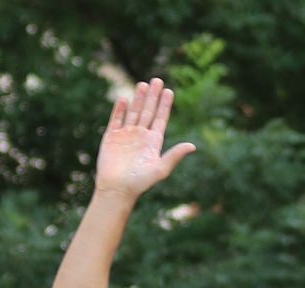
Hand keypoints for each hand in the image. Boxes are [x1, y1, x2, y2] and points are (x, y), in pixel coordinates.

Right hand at [95, 77, 194, 200]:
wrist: (117, 190)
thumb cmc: (139, 183)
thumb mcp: (160, 169)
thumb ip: (175, 156)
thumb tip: (193, 146)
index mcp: (153, 143)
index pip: (160, 119)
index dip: (164, 105)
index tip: (169, 91)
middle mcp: (140, 137)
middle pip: (148, 112)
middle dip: (152, 96)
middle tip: (157, 80)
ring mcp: (125, 136)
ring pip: (133, 113)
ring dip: (138, 99)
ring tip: (142, 84)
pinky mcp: (111, 138)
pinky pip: (116, 120)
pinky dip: (119, 109)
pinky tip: (124, 99)